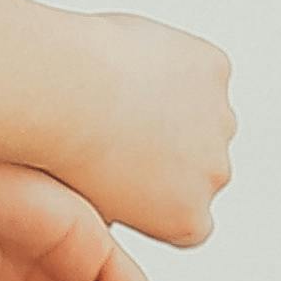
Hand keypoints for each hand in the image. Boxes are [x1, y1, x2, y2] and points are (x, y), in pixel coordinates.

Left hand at [30, 0, 235, 250]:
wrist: (63, 95)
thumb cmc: (60, 150)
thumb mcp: (90, 205)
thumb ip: (122, 207)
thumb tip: (112, 195)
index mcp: (189, 221)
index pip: (187, 208)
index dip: (153, 182)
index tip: (122, 163)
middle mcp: (215, 176)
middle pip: (198, 157)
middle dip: (168, 140)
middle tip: (116, 120)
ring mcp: (220, 120)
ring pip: (202, 108)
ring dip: (174, 98)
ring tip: (118, 89)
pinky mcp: (216, 69)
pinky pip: (199, 64)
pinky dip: (174, 59)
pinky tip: (133, 59)